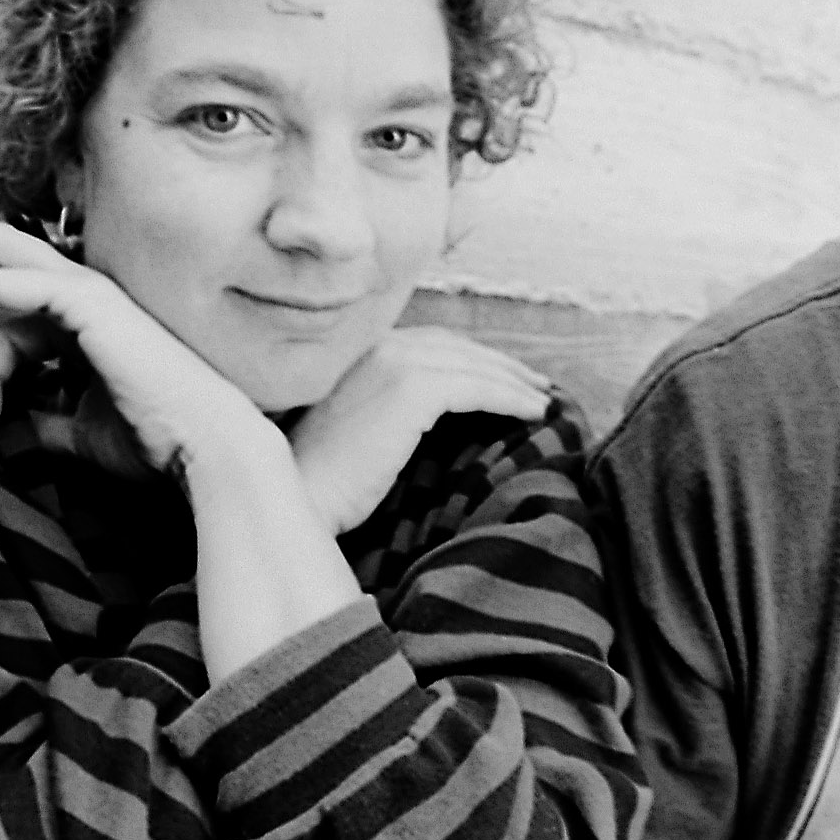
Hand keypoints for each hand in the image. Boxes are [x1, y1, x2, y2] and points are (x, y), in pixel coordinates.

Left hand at [0, 206, 262, 474]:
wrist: (203, 448)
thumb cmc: (151, 442)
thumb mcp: (79, 434)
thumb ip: (45, 422)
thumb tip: (12, 430)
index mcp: (83, 321)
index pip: (10, 309)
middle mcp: (83, 297)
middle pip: (0, 251)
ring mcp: (87, 292)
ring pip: (0, 252)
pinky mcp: (86, 301)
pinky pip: (12, 286)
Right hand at [289, 327, 551, 534]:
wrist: (296, 494)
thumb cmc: (322, 480)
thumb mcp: (357, 432)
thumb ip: (390, 411)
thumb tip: (437, 422)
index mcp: (361, 352)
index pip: (433, 345)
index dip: (476, 358)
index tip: (510, 378)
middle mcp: (378, 347)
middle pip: (457, 348)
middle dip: (503, 365)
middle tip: (539, 386)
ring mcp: (392, 363)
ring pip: (472, 365)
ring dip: (515, 381)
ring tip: (543, 401)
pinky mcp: (409, 389)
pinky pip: (475, 388)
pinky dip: (509, 397)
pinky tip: (532, 413)